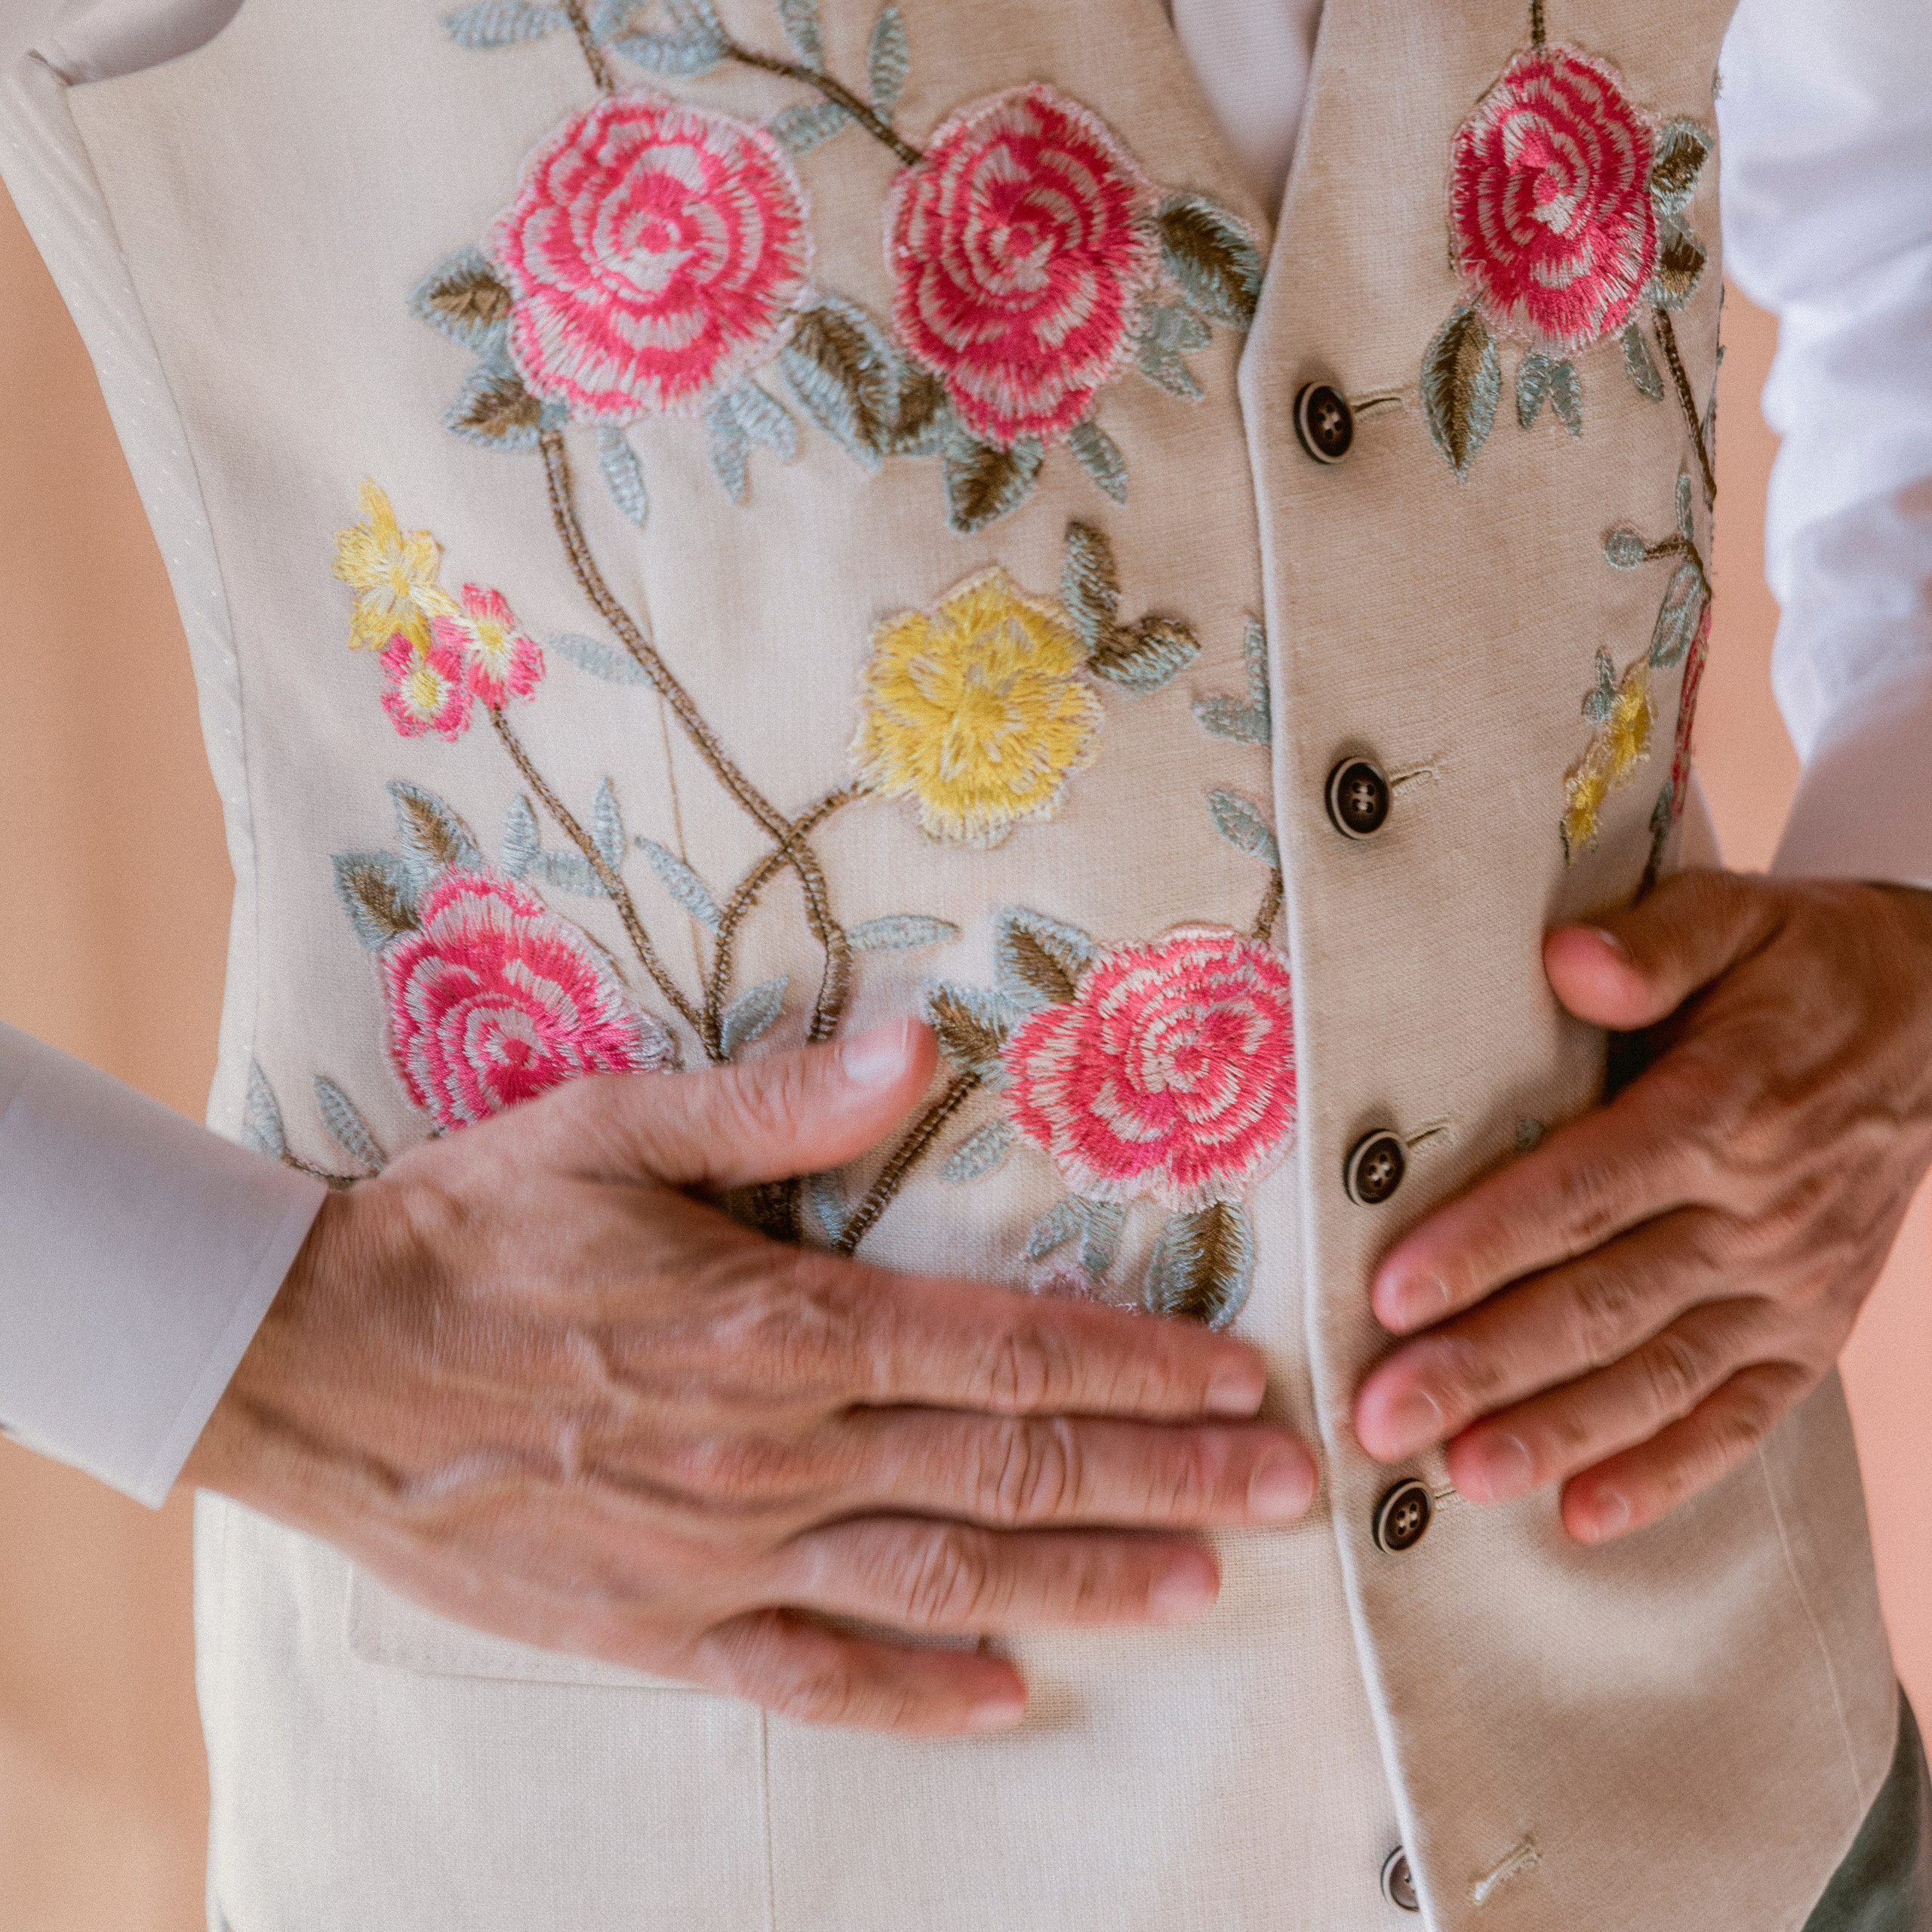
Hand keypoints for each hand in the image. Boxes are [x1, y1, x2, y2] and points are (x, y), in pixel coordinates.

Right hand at [184, 1022, 1315, 1733]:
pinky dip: (915, 1695)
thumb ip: (774, 1102)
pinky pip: (809, 1674)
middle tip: (1291, 1488)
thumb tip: (913, 1045)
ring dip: (1084, 1581)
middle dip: (1164, 1474)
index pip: (1003, 1348)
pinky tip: (1007, 1700)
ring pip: (942, 1578)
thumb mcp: (608, 1126)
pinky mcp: (658, 1626)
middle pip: (1008, 1467)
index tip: (1240, 1378)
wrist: (307, 1364)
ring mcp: (720, 1555)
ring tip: (1205, 1584)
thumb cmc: (466, 1227)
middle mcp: (774, 1451)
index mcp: (778, 1324)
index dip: (1136, 1364)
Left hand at [1354, 871, 1931, 1542]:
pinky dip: (1667, 1472)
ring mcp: (1791, 1282)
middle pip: (1606, 1300)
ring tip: (1460, 1477)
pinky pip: (1742, 1415)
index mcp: (1726, 1107)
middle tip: (1380, 1417)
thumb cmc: (1805, 964)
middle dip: (1487, 1365)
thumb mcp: (1740, 915)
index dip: (1487, 1245)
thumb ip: (1655, 941)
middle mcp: (1760, 1210)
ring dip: (1558, 1433)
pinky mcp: (1812, 1329)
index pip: (1586, 1188)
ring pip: (1662, 1374)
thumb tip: (1569, 960)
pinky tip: (1584, 1516)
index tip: (1392, 1294)